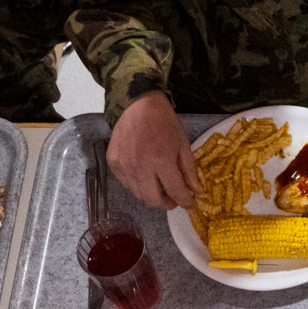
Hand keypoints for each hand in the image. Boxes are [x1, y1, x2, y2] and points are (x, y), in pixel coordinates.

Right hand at [109, 93, 198, 209]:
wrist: (137, 104)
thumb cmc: (163, 122)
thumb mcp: (183, 143)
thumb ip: (188, 170)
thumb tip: (194, 191)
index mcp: (161, 161)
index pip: (175, 192)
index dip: (185, 201)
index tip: (190, 204)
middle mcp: (140, 167)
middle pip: (153, 200)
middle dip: (167, 203)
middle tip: (174, 197)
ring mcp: (124, 166)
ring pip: (138, 194)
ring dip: (151, 194)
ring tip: (159, 184)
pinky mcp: (113, 162)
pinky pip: (126, 183)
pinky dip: (137, 184)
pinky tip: (144, 174)